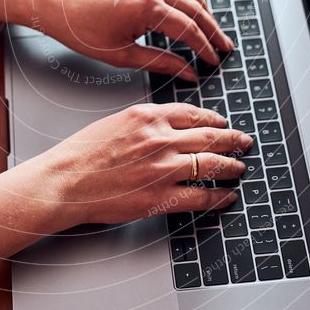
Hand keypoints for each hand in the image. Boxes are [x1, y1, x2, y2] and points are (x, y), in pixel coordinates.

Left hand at [0, 0, 233, 81]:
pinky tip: (191, 7)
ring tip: (213, 29)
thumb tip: (187, 72)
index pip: (189, 30)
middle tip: (224, 47)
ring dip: (205, 10)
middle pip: (196, 9)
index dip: (205, 48)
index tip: (213, 61)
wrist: (54, 0)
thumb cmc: (79, 29)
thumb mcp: (120, 55)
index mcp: (145, 8)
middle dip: (213, 30)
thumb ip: (159, 62)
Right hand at [0, 104, 252, 258]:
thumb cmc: (81, 154)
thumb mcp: (114, 122)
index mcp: (147, 116)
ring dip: (231, 167)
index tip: (222, 123)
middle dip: (233, 140)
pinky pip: (201, 196)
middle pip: (209, 137)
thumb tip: (164, 126)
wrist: (65, 181)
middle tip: (244, 142)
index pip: (192, 113)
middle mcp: (160, 138)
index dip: (214, 119)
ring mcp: (163, 168)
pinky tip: (227, 196)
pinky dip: (219, 196)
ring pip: (212, 164)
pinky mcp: (161, 196)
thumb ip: (143, 122)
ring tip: (240, 168)